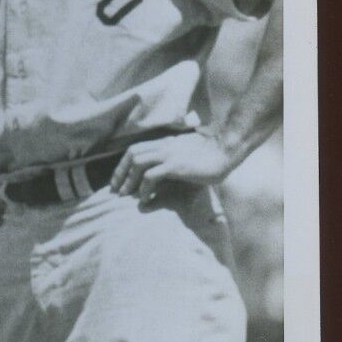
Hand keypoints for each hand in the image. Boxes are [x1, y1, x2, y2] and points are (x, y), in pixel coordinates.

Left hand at [109, 131, 235, 199]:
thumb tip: (161, 175)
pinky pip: (151, 176)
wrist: (226, 152)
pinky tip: (144, 199)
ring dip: (128, 180)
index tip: (118, 179)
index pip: (135, 149)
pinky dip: (143, 188)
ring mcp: (169, 154)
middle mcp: (164, 145)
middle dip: (120, 172)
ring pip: (137, 163)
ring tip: (125, 195)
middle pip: (132, 154)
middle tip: (115, 189)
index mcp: (165, 143)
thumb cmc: (210, 156)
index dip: (123, 164)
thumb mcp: (186, 156)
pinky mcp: (175, 165)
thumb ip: (172, 162)